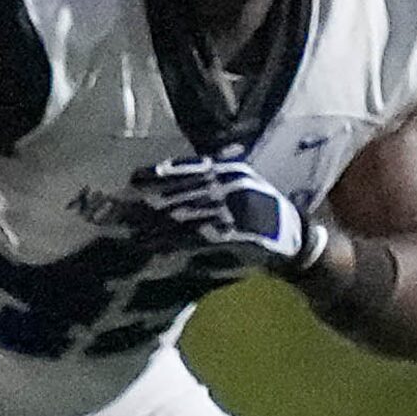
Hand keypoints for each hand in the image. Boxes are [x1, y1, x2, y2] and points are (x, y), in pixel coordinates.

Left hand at [129, 155, 322, 272]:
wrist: (295, 237)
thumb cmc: (261, 210)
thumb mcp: (240, 185)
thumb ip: (212, 177)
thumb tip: (170, 173)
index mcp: (232, 170)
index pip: (190, 168)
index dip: (162, 172)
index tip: (134, 177)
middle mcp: (232, 185)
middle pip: (183, 191)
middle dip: (152, 200)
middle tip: (121, 207)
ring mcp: (236, 208)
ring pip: (187, 215)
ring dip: (158, 226)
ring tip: (133, 233)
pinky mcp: (237, 232)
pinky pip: (199, 237)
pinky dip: (175, 242)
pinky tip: (156, 247)